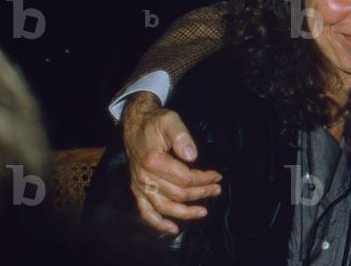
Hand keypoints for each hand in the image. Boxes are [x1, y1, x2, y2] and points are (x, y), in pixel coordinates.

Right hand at [121, 92, 221, 233]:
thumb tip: (193, 156)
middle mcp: (144, 177)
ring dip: (185, 213)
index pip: (185, 178)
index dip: (204, 179)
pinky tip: (173, 229)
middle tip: (217, 190)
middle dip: (201, 193)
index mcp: (153, 161)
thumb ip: (182, 136)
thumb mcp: (170, 121)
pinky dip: (158, 224)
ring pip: (164, 207)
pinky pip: (145, 212)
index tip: (217, 176)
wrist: (134, 124)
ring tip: (203, 212)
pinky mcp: (136, 190)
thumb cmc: (155, 122)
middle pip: (178, 194)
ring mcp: (139, 186)